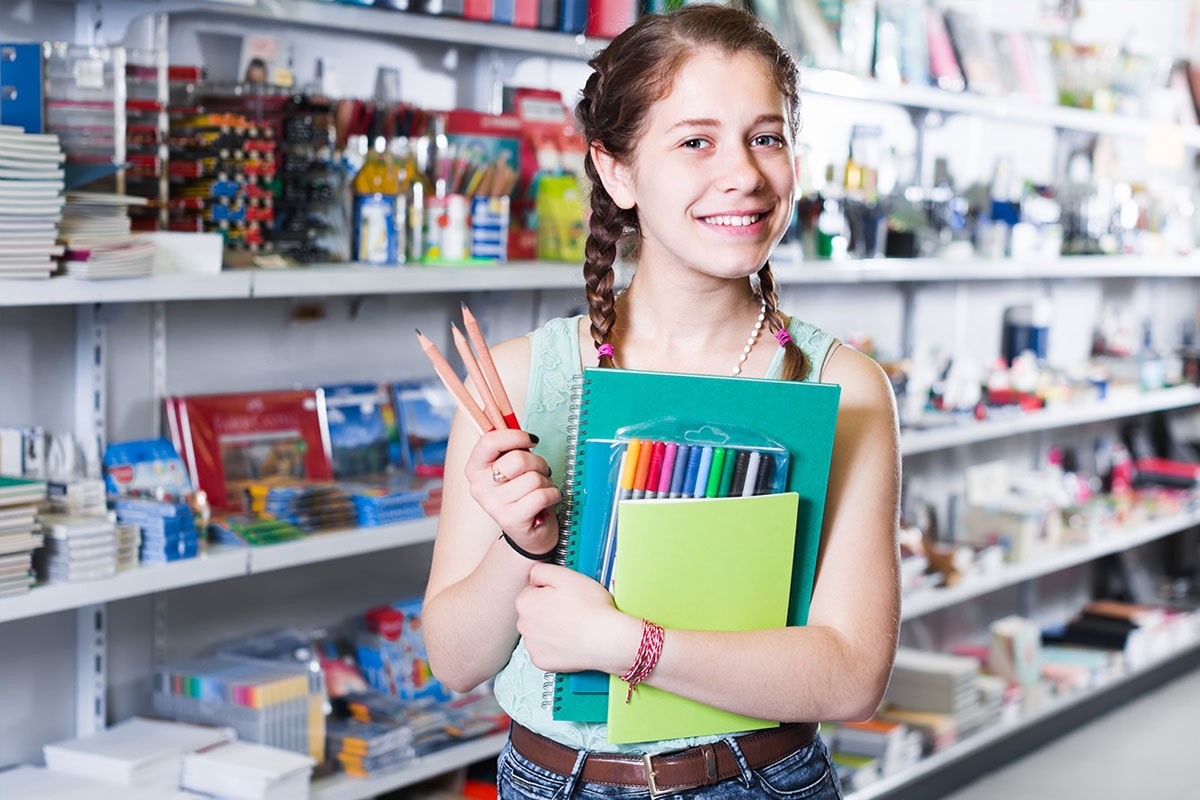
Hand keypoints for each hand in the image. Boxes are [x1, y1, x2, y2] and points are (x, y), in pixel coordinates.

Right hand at [465, 429, 559, 553]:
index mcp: (474, 468)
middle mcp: (478, 487)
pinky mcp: (510, 520)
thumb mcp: (512, 467)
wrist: (530, 534)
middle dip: (538, 462)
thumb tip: (492, 406)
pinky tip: (548, 500)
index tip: (531, 440)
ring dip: (546, 482)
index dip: (515, 436)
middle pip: (517, 459)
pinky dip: (553, 495)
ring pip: (533, 478)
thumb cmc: (523, 493)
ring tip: (541, 490)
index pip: (489, 441)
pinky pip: (541, 495)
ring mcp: (493, 505)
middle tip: (540, 472)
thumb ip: (507, 443)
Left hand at [516, 563, 637, 673]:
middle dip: (548, 609)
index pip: (532, 590)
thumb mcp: (566, 575)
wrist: (607, 639)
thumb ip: (541, 570)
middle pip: (533, 612)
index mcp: (526, 602)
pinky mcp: (541, 661)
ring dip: (550, 628)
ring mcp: (532, 645)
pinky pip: (544, 650)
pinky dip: (555, 646)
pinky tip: (570, 639)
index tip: (563, 594)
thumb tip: (534, 575)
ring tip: (572, 625)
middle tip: (571, 609)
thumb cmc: (591, 609)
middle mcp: (524, 625)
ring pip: (538, 631)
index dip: (550, 590)